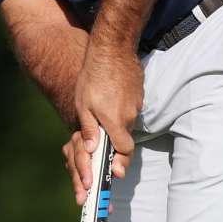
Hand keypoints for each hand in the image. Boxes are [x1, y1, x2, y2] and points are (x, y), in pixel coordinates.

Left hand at [72, 42, 140, 188]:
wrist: (112, 50)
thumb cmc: (93, 77)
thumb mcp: (83, 105)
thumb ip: (90, 129)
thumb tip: (91, 149)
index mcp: (115, 121)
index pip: (124, 151)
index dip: (120, 162)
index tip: (115, 171)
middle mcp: (129, 116)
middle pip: (126, 139)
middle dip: (117, 147)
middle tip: (107, 152)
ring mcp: (136, 105)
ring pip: (127, 123)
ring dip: (117, 126)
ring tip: (104, 118)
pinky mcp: (138, 95)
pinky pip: (130, 110)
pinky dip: (121, 111)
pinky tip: (111, 101)